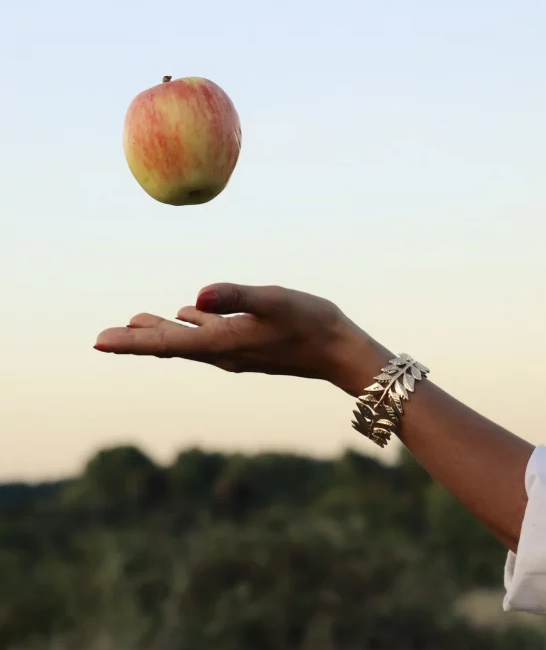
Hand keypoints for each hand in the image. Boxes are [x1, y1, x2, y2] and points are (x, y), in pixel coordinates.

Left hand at [94, 282, 388, 395]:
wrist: (342, 352)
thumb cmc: (312, 324)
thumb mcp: (274, 301)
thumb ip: (235, 296)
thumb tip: (194, 297)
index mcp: (221, 343)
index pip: (165, 344)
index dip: (130, 342)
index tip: (98, 343)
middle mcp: (223, 352)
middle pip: (170, 346)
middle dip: (136, 341)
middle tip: (103, 339)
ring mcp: (236, 351)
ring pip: (188, 341)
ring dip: (161, 332)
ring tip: (137, 322)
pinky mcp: (249, 346)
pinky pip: (209, 336)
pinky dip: (189, 326)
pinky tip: (188, 314)